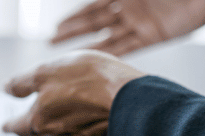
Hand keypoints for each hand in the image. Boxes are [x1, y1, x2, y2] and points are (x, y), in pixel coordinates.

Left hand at [2, 50, 145, 135]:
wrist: (127, 94)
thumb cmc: (86, 79)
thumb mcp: (45, 71)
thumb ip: (22, 82)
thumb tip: (6, 88)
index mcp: (38, 120)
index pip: (17, 127)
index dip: (9, 126)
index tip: (4, 127)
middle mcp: (57, 134)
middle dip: (30, 133)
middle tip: (26, 127)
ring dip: (52, 134)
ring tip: (52, 124)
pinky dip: (77, 131)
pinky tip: (82, 121)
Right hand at [51, 0, 204, 55]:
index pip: (93, 5)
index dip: (74, 16)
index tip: (56, 26)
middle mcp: (130, 7)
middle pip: (95, 21)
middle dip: (73, 30)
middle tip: (52, 41)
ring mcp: (140, 23)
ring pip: (106, 36)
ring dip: (87, 45)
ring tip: (69, 55)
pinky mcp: (152, 36)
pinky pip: (126, 46)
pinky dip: (109, 53)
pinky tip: (95, 61)